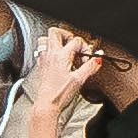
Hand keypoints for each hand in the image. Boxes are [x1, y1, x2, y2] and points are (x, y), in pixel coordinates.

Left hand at [29, 23, 107, 137]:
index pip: (76, 40)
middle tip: (75, 45)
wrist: (46, 105)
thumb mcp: (79, 80)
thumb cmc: (59, 94)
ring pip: (45, 39)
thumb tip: (97, 58)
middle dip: (67, 35)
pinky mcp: (41, 66)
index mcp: (61, 56)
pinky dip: (49, 51)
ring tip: (64, 49)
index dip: (85, 47)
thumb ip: (90, 67)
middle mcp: (50, 55)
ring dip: (55, 41)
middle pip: (55, 31)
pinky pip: (42, 51)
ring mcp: (43, 59)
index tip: (87, 58)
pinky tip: (56, 59)